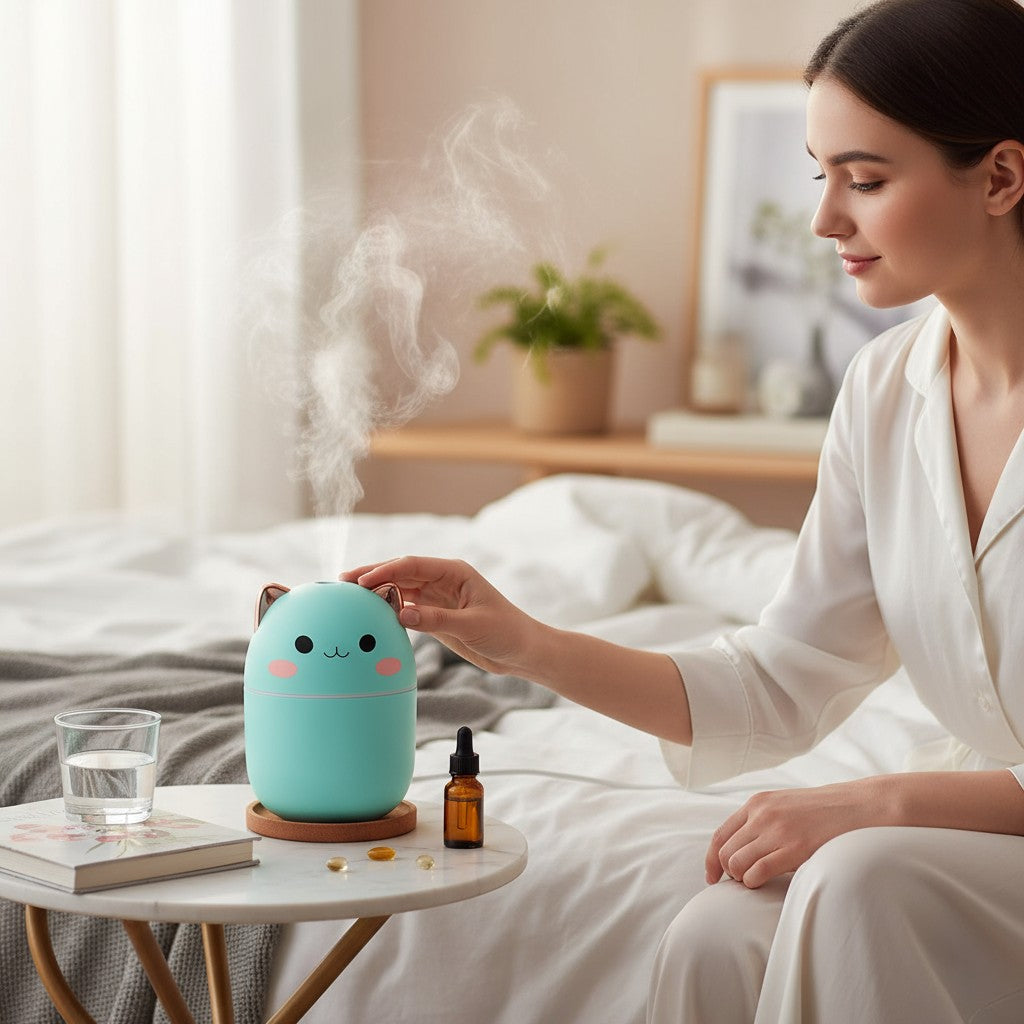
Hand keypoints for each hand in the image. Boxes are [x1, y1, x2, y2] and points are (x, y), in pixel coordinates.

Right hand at [340, 556, 537, 676]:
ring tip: (349, 599)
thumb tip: (401, 613)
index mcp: (454, 572)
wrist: (523, 651)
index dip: (384, 571)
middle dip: (372, 576)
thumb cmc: (507, 632)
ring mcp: (438, 598)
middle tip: (342, 583)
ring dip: (377, 593)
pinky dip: (388, 611)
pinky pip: (406, 609)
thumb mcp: (472, 625)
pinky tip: (370, 616)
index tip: (361, 581)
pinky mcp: (435, 616)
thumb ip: (436, 620)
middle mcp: (443, 580)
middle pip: (401, 574)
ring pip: (400, 590)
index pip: (411, 565)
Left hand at [705, 778, 882, 888]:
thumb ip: (762, 820)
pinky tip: (763, 883)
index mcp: (757, 803)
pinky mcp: (794, 848)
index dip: (712, 859)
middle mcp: (762, 814)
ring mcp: (777, 831)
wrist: (859, 806)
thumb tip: (742, 849)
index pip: (720, 835)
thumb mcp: (785, 805)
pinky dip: (754, 882)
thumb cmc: (824, 811)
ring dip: (742, 879)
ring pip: (737, 864)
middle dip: (728, 872)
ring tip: (757, 881)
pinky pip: (757, 872)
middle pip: (725, 852)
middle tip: (741, 883)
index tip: (712, 877)